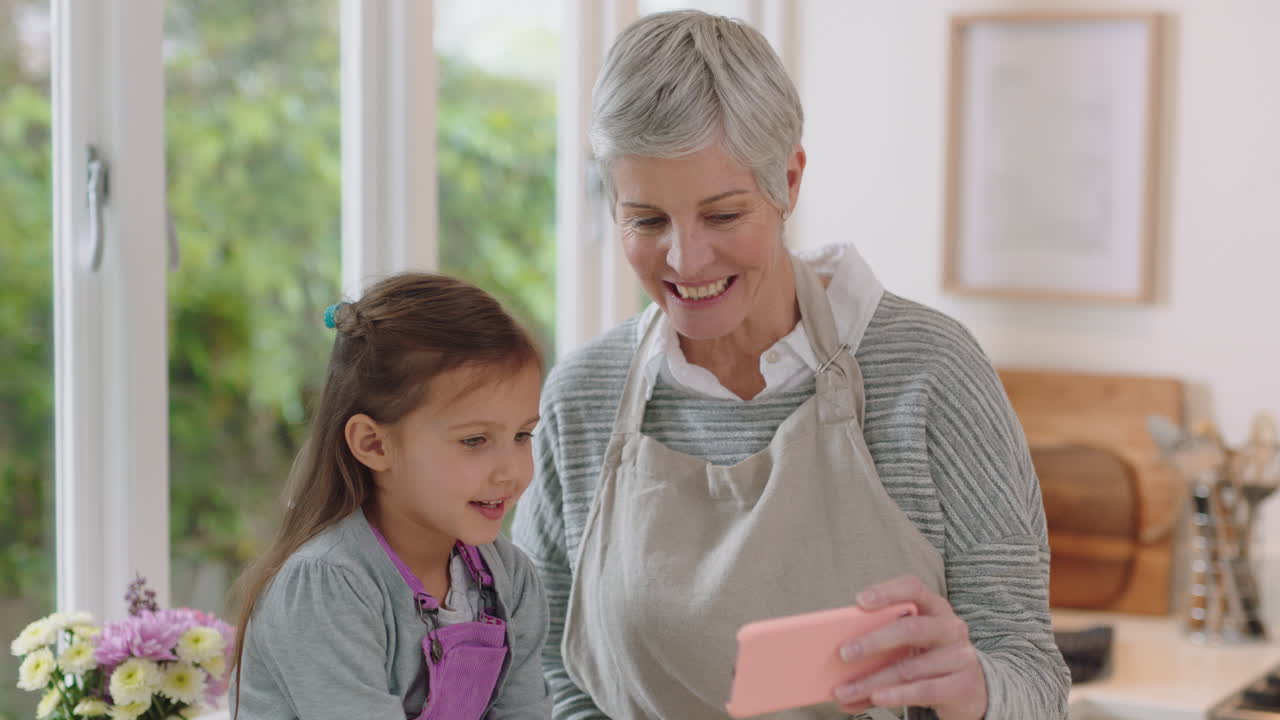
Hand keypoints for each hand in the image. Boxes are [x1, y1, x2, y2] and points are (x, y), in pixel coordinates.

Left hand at [833, 576, 986, 719]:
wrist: (968, 688)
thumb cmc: (927, 656)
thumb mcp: (909, 642)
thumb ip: (881, 641)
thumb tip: (834, 660)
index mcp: (934, 607)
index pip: (913, 588)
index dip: (887, 591)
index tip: (859, 601)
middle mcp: (951, 628)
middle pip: (911, 629)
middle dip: (874, 641)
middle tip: (844, 653)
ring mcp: (960, 657)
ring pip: (910, 668)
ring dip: (872, 681)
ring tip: (844, 691)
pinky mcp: (962, 686)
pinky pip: (924, 691)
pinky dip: (896, 696)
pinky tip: (875, 699)